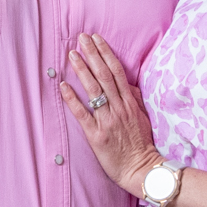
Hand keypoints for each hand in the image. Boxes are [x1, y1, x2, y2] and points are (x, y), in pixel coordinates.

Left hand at [61, 34, 160, 194]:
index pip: (117, 71)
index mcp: (129, 102)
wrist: (142, 169)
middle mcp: (119, 108)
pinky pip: (82, 114)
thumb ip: (134, 99)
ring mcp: (107, 120)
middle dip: (92, 55)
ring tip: (72, 55)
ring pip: (94, 90)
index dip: (106, 53)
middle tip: (81, 38)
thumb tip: (127, 84)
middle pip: (104, 75)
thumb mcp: (143, 117)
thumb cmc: (142, 144)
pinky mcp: (96, 135)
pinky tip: (63, 86)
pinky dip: (72, 99)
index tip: (96, 39)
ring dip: (82, 70)